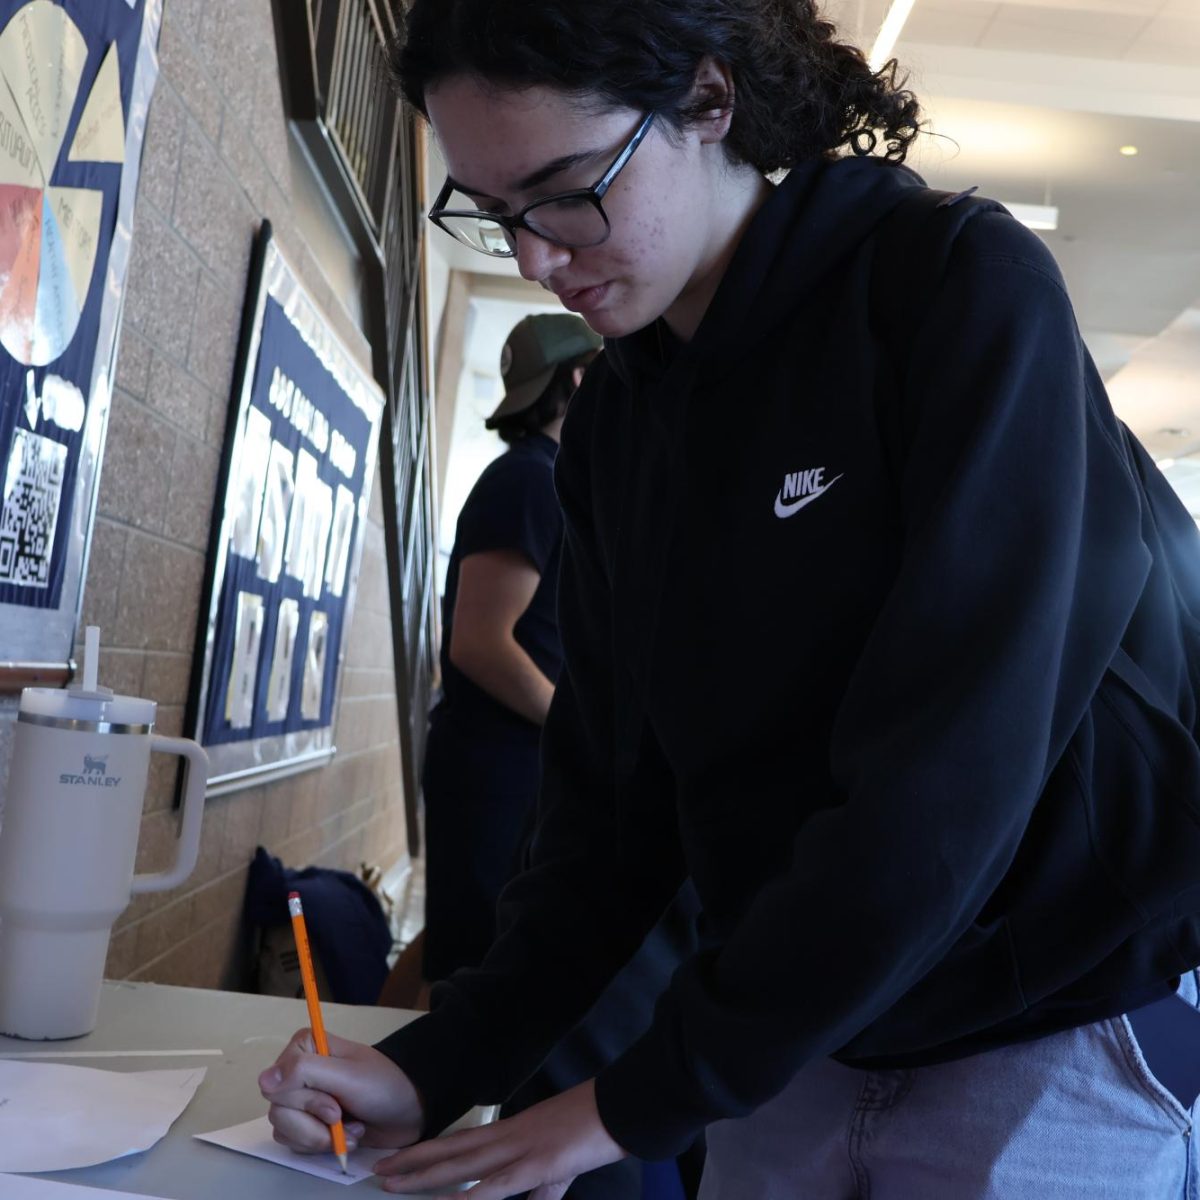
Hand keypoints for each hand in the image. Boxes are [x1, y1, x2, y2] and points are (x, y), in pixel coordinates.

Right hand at [258, 1028, 424, 1154]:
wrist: (409, 1112)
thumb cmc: (383, 1087)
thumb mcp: (347, 1076)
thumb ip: (304, 1072)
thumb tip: (263, 1080)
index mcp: (304, 1047)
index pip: (275, 1084)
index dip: (304, 1101)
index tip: (335, 1105)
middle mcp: (297, 1071)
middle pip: (278, 1111)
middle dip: (315, 1123)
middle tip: (344, 1116)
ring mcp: (301, 1099)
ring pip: (284, 1129)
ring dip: (321, 1137)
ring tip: (351, 1128)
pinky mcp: (308, 1122)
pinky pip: (294, 1143)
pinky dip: (321, 1145)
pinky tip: (346, 1135)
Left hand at [372, 1079, 624, 1198]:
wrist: (620, 1107)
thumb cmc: (593, 1128)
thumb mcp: (561, 1165)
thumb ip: (542, 1189)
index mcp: (512, 1134)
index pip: (461, 1143)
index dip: (428, 1152)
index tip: (400, 1158)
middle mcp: (508, 1138)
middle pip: (451, 1152)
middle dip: (413, 1164)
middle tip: (378, 1172)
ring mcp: (520, 1150)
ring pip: (462, 1166)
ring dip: (425, 1176)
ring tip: (393, 1183)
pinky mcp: (538, 1166)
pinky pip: (496, 1186)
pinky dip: (469, 1197)